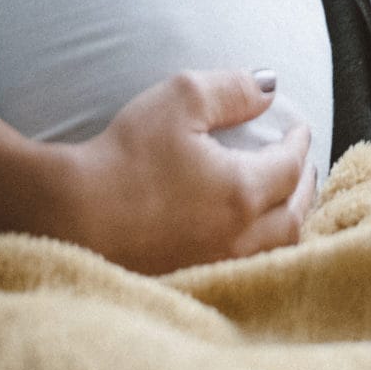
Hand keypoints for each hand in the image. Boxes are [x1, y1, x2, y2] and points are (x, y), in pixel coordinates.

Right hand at [0, 69, 314, 276]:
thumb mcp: (179, 99)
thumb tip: (271, 86)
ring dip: (289, 222)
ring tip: (286, 204)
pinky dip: (261, 251)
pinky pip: (245, 270)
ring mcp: (215, 267)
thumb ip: (232, 89)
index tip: (298, 129)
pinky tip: (249, 240)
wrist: (66, 215)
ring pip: (275, 250)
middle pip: (293, 214)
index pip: (291, 166)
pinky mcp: (191, 284)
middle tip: (303, 166)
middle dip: (304, 186)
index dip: (299, 144)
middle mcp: (238, 237)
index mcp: (241, 191)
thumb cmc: (123, 155)